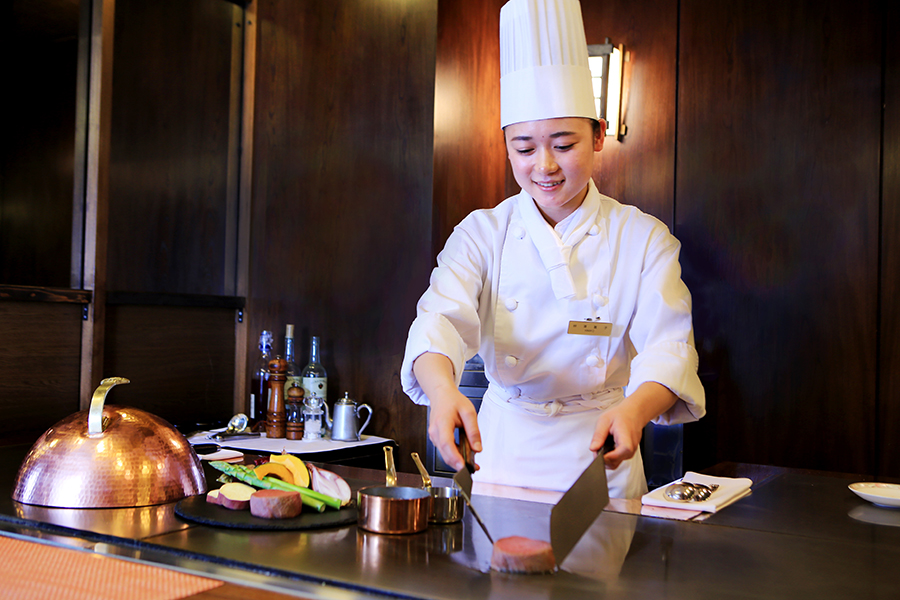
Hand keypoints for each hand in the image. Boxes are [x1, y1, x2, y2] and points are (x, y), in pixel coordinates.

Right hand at [413, 352, 482, 471]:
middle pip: (445, 453)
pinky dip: (454, 456)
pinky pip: (444, 451)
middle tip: (474, 468)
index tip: (464, 466)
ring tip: (472, 462)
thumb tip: (477, 448)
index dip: (455, 457)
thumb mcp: (469, 412)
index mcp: (442, 423)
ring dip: (457, 461)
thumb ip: (474, 431)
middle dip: (459, 464)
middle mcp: (435, 432)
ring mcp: (434, 436)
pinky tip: (464, 455)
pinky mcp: (436, 439)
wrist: (441, 395)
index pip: (447, 443)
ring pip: (444, 455)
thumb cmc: (453, 401)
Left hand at [589, 401, 644, 469]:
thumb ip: (598, 435)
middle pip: (614, 462)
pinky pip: (617, 459)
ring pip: (615, 463)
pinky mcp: (628, 453)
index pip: (617, 456)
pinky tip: (607, 447)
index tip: (597, 453)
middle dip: (602, 459)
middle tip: (596, 448)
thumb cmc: (621, 415)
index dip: (605, 457)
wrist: (633, 414)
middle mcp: (630, 449)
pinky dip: (610, 456)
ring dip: (605, 458)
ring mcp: (630, 452)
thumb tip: (593, 448)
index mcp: (626, 440)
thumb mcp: (605, 420)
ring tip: (602, 445)